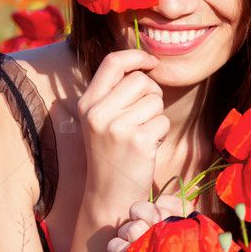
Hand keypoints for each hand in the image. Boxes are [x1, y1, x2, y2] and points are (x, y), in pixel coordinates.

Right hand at [76, 49, 168, 224]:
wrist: (109, 195)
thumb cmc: (111, 154)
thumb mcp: (101, 121)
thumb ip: (115, 94)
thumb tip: (145, 65)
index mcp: (87, 103)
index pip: (112, 63)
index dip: (136, 56)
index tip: (152, 62)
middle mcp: (98, 113)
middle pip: (141, 80)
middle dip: (152, 94)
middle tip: (146, 116)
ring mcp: (117, 127)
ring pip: (155, 100)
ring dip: (157, 116)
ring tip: (143, 135)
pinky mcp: (138, 141)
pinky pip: (162, 121)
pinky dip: (161, 133)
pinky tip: (148, 147)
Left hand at [99, 195, 185, 251]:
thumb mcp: (157, 243)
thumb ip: (162, 219)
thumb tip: (162, 200)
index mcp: (184, 244)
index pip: (181, 209)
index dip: (164, 204)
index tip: (154, 212)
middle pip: (155, 215)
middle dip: (139, 212)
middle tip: (135, 226)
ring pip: (134, 230)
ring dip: (124, 232)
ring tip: (126, 244)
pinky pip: (120, 248)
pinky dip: (114, 246)